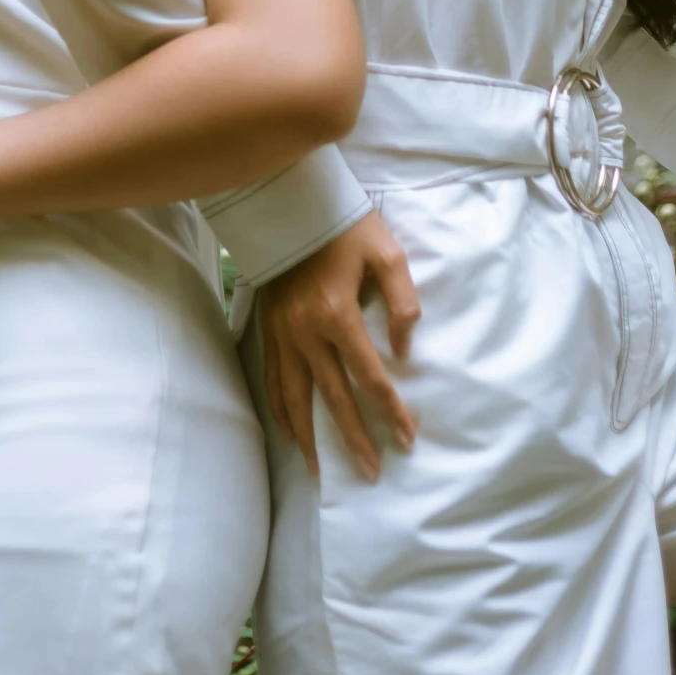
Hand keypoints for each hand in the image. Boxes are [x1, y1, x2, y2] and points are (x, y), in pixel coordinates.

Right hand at [259, 212, 420, 480]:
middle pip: (333, 397)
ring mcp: (282, 333)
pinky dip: (281, 410)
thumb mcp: (387, 253)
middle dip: (354, 438)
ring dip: (310, 437)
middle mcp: (305, 331)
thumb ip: (403, 302)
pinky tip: (291, 432)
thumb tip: (403, 350)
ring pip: (294, 397)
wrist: (291, 202)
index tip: (407, 438)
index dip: (390, 411)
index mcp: (337, 313)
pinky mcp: (268, 328)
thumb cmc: (346, 225)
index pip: (369, 377)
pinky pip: (273, 379)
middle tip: (371, 472)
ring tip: (321, 470)